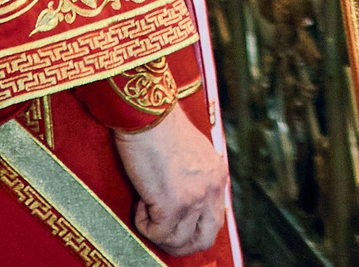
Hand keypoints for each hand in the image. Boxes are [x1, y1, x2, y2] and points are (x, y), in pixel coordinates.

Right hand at [115, 107, 227, 256]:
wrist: (148, 114)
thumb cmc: (160, 127)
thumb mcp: (192, 151)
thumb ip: (196, 175)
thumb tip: (184, 197)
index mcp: (218, 174)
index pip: (215, 218)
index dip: (192, 227)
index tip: (174, 222)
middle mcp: (212, 188)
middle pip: (206, 238)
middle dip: (182, 245)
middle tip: (161, 233)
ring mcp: (194, 199)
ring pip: (179, 241)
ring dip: (159, 233)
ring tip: (146, 209)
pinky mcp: (173, 204)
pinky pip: (157, 233)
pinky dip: (144, 225)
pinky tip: (140, 203)